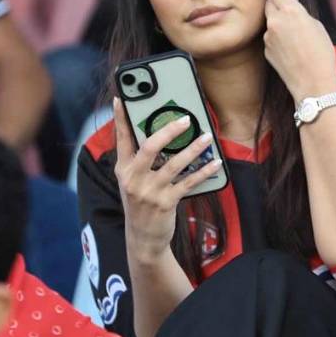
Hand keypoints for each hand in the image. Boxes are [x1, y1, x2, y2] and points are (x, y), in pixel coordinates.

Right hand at [112, 99, 222, 263]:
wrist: (143, 239)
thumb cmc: (141, 203)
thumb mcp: (132, 181)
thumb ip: (139, 160)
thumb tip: (159, 133)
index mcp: (123, 168)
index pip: (121, 138)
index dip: (121, 117)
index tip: (122, 97)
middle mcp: (133, 178)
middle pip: (149, 147)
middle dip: (168, 130)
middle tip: (185, 118)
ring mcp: (149, 191)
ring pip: (173, 164)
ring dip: (193, 149)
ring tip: (207, 137)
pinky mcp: (165, 203)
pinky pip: (188, 183)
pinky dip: (203, 171)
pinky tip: (215, 163)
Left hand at [263, 0, 335, 101]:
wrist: (313, 83)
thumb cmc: (321, 54)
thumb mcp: (317, 25)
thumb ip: (300, 10)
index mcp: (290, 11)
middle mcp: (275, 22)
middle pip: (269, 3)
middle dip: (277, 4)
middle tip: (290, 12)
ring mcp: (268, 37)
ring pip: (269, 22)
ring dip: (278, 23)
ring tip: (295, 37)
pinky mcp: (266, 50)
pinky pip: (270, 38)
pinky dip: (277, 39)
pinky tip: (291, 49)